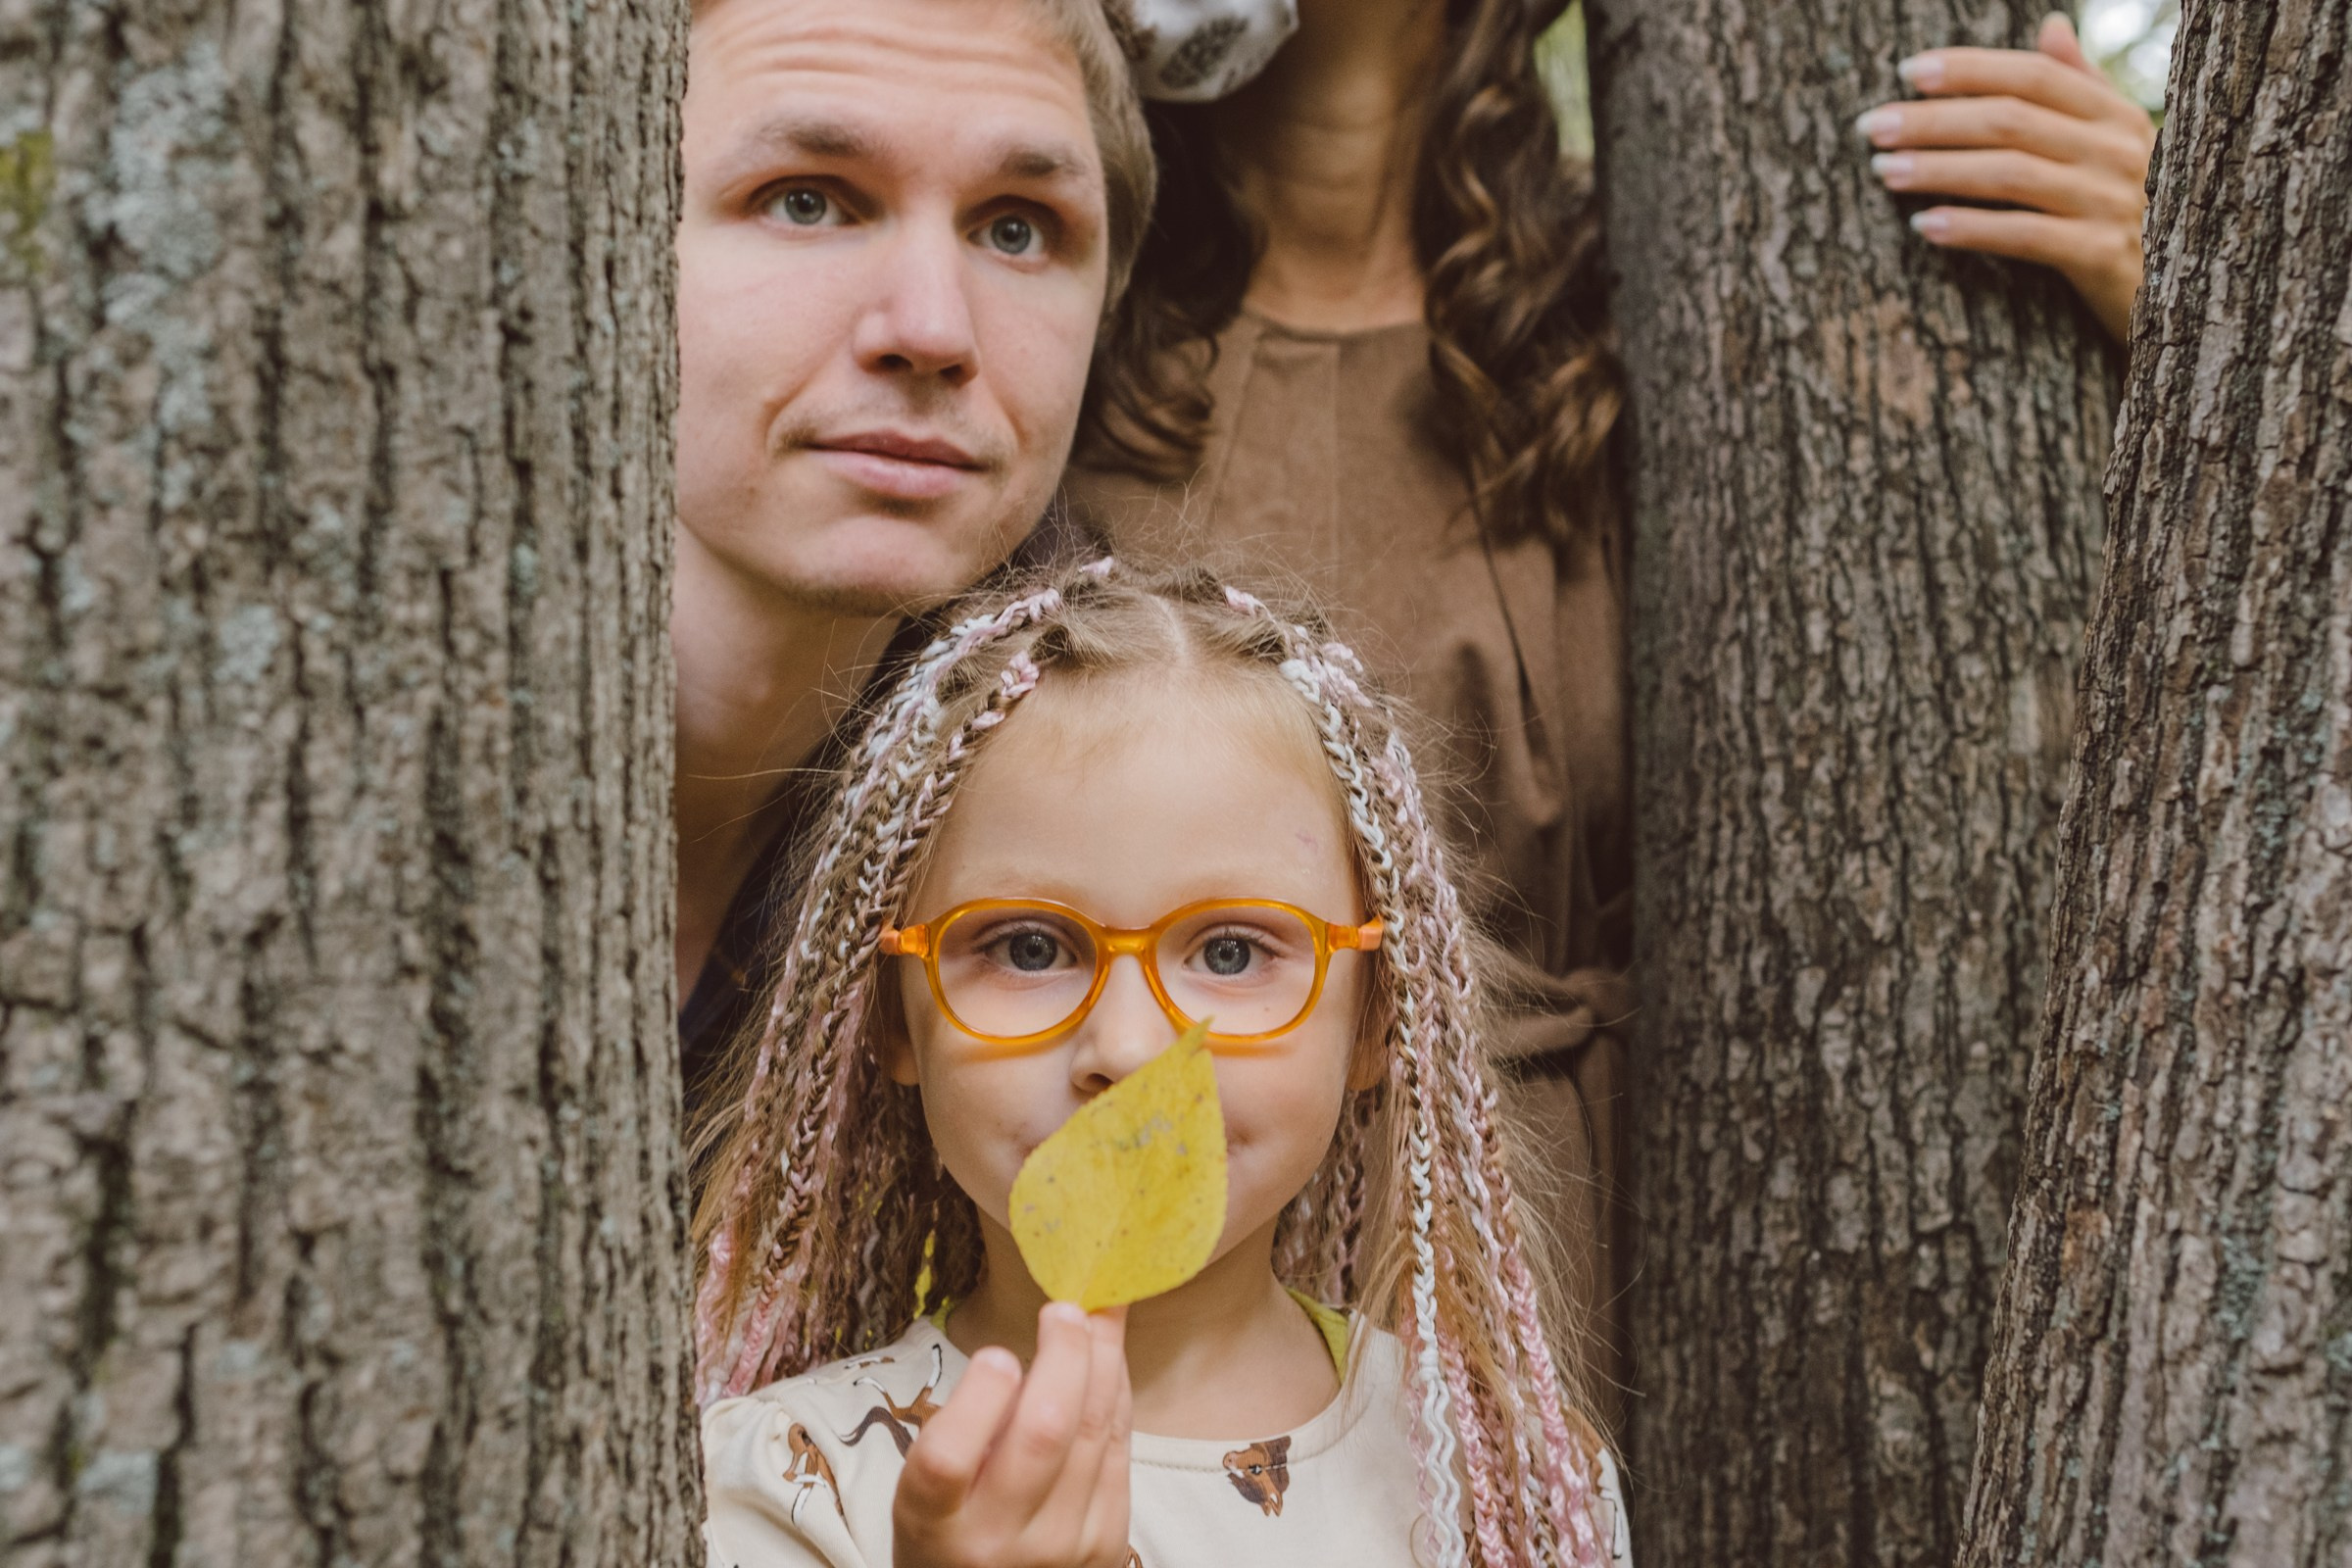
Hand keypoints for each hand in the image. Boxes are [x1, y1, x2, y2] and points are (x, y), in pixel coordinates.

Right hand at [893, 1303, 1132, 1567]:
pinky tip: (1112, 1358)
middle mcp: (997, 1540)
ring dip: (1104, 1360)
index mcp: (933, 1524)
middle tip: (1065, 1307)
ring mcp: (1061, 1545)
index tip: (997, 1353)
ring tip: (1100, 1312)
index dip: (979, 1399)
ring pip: (1094, 1433)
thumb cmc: (951, 1534)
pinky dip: (1118, 1394)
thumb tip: (1028, 1350)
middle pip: (1042, 1434)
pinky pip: (1119, 1451)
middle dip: (1064, 1356)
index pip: (947, 1461)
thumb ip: (965, 1435)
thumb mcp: (925, 1495)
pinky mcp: (1107, 1543)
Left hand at [1858, 13, 2156, 343]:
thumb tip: (2050, 26)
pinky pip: (2024, 235)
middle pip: (2010, 121)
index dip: (1969, 70)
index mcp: (2115, 114)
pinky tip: (1924, 227)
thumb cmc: (2132, 211)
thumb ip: (2080, 88)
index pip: (2033, 76)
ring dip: (1938, 170)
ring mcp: (2113, 202)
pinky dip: (1971, 228)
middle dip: (1933, 120)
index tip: (1907, 73)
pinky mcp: (2104, 256)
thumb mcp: (2113, 143)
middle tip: (1871, 126)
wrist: (2184, 293)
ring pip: (2010, 174)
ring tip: (1882, 171)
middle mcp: (2118, 150)